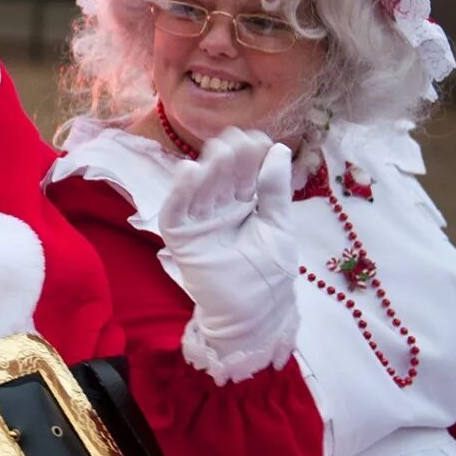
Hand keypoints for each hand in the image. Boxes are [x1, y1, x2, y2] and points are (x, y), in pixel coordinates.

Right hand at [156, 130, 297, 379]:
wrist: (255, 316)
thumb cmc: (269, 275)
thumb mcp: (279, 228)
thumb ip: (275, 191)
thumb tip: (279, 150)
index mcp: (243, 203)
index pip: (243, 171)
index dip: (250, 154)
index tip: (260, 139)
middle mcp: (218, 208)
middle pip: (220, 175)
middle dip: (230, 157)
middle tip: (239, 142)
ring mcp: (198, 222)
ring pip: (199, 188)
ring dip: (207, 168)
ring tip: (220, 152)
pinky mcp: (182, 239)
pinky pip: (176, 213)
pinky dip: (179, 193)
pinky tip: (188, 171)